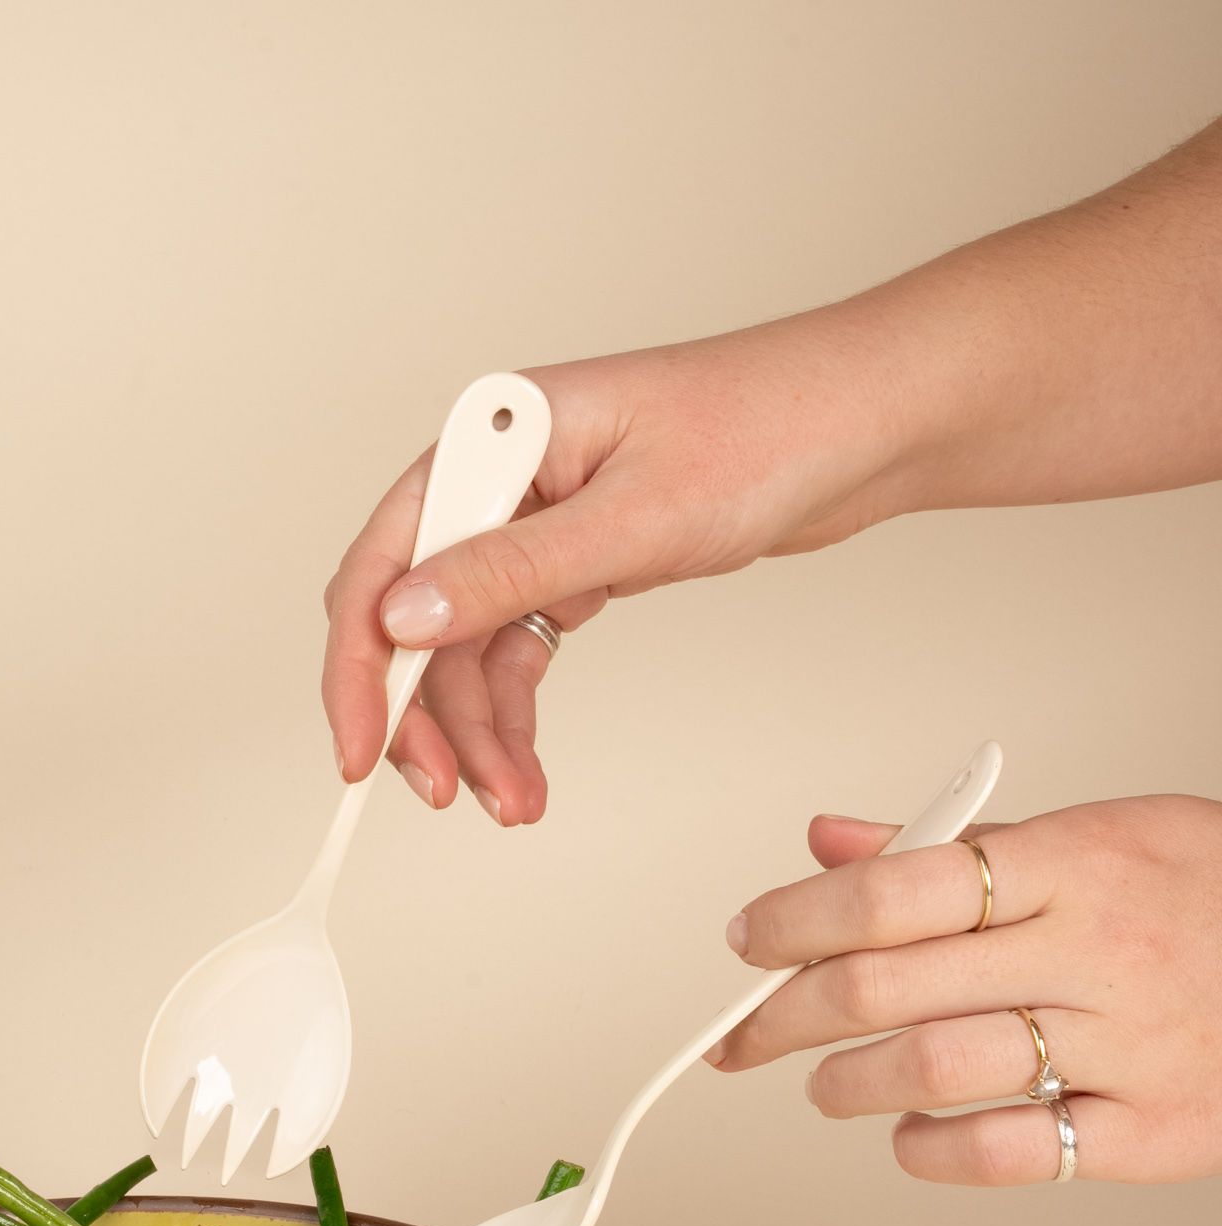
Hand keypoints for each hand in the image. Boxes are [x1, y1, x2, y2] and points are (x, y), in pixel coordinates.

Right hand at [320, 314, 918, 822]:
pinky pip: (515, 652)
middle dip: (424, 715)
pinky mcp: (575, 561)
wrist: (868, 423)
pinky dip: (514, 715)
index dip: (360, 665)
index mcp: (494, 438)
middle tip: (447, 791)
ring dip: (479, 732)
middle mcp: (500, 478)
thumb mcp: (635, 515)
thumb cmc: (771, 429)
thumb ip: (510, 570)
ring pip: (466, 651)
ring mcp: (534, 522)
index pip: (383, 561)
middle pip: (414, 618)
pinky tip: (525, 765)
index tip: (362, 748)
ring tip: (512, 799)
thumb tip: (404, 618)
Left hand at [703, 794, 1221, 1184]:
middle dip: (785, 1014)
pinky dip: (933, 1150)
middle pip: (888, 982)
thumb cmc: (1207, 896)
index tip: (748, 943)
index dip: (795, 918)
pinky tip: (911, 1134)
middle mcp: (1095, 949)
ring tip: (826, 1083)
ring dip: (848, 1081)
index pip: (894, 888)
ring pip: (935, 1066)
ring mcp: (1129, 1042)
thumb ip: (957, 845)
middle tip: (744, 1035)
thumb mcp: (1095, 836)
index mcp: (1074, 862)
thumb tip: (828, 841)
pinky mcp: (1156, 1129)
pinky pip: (1012, 1151)